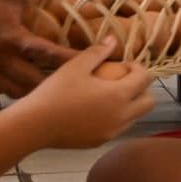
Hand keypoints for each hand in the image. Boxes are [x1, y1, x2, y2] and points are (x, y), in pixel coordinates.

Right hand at [1, 39, 154, 147]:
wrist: (32, 126)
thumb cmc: (53, 93)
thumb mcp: (75, 67)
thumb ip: (97, 52)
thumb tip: (113, 39)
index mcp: (119, 95)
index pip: (145, 79)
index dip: (138, 68)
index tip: (122, 64)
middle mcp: (122, 116)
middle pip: (148, 102)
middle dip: (141, 89)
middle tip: (121, 80)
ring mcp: (112, 132)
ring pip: (135, 117)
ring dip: (130, 104)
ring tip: (107, 94)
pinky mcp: (100, 142)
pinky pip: (118, 128)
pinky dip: (116, 117)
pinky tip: (95, 109)